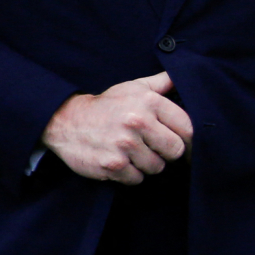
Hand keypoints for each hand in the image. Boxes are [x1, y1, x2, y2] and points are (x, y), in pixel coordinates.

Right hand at [41, 72, 191, 184]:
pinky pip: (137, 179)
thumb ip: (162, 82)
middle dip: (168, 152)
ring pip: (157, 167)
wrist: (67, 121)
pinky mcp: (112, 165)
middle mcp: (139, 122)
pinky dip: (132, 174)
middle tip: (156, 148)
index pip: (188, 128)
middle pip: (175, 150)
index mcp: (150, 101)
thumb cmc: (107, 105)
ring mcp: (125, 145)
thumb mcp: (134, 87)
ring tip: (135, 153)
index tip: (183, 142)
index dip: (188, 138)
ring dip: (149, 164)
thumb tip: (182, 76)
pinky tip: (123, 162)